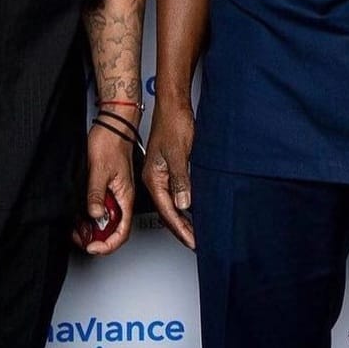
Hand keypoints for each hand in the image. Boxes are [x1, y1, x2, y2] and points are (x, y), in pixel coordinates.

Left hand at [75, 117, 137, 255]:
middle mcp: (122, 196)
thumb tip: (95, 215)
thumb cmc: (111, 141)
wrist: (114, 123)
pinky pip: (101, 206)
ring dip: (92, 227)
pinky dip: (90, 213)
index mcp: (125, 196)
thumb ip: (97, 195)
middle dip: (96, 238)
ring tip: (76, 228)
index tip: (93, 247)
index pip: (122, 231)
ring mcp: (115, 191)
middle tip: (79, 238)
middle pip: (113, 228)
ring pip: (106, 219)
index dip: (108, 244)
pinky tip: (79, 213)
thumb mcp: (99, 170)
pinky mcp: (108, 185)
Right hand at [142, 100, 195, 248]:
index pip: (167, 211)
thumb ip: (180, 179)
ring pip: (170, 203)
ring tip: (195, 231)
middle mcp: (154, 178)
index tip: (192, 241)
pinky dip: (183, 204)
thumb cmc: (173, 123)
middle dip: (181, 229)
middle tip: (196, 242)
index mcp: (152, 178)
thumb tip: (183, 204)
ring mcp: (159, 173)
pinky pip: (174, 192)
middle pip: (167, 211)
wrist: (173, 104)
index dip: (180, 229)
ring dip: (183, 218)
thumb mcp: (179, 153)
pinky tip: (192, 208)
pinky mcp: (167, 167)